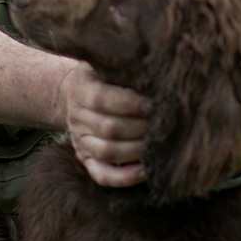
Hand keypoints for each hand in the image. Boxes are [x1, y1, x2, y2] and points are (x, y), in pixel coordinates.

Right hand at [59, 61, 148, 187]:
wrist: (77, 92)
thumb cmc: (105, 75)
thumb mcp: (108, 63)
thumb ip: (125, 66)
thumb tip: (155, 71)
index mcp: (80, 87)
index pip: (100, 99)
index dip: (128, 103)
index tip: (152, 103)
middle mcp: (76, 116)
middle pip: (108, 127)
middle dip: (140, 127)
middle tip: (164, 124)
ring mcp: (79, 140)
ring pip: (106, 151)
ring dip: (136, 150)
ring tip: (158, 144)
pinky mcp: (85, 158)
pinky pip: (102, 175)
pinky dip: (124, 177)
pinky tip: (145, 170)